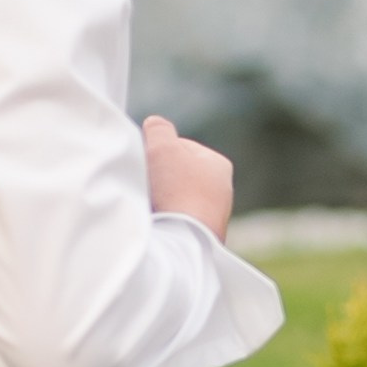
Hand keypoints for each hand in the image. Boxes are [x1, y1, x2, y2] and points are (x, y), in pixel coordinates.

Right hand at [143, 114, 234, 239]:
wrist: (184, 242)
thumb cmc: (177, 190)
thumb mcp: (163, 147)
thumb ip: (158, 129)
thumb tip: (155, 124)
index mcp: (219, 166)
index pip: (181, 147)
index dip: (158, 150)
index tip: (147, 161)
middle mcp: (221, 193)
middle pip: (177, 175)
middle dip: (158, 177)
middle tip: (145, 183)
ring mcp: (212, 220)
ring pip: (174, 200)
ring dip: (158, 201)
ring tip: (149, 206)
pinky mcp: (200, 241)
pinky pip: (174, 224)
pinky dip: (162, 222)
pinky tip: (155, 225)